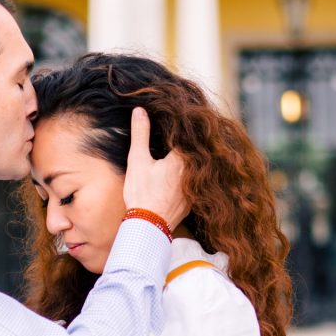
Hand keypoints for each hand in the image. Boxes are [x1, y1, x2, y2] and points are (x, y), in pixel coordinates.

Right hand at [123, 107, 188, 229]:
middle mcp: (196, 171)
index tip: (175, 120)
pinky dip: (190, 177)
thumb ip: (141, 133)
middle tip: (174, 139)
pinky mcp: (194, 200)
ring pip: (197, 168)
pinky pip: (195, 183)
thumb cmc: (142, 192)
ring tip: (177, 157)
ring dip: (191, 161)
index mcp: (184, 157)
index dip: (180, 127)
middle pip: (195, 151)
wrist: (148, 225)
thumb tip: (140, 110)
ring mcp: (197, 187)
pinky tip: (178, 177)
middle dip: (187, 143)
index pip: (187, 135)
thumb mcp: (138, 160)